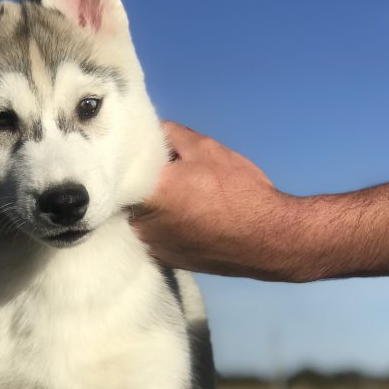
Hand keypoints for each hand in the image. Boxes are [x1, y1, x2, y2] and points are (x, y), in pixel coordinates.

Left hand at [130, 122, 297, 278]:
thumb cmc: (241, 193)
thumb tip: (151, 129)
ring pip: (137, 215)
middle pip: (126, 192)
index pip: (118, 167)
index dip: (124, 155)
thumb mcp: (207, 149)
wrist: (269, 240)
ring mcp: (151, 245)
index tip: (133, 148)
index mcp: (148, 193)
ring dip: (150, 203)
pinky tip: (185, 215)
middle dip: (140, 179)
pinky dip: (161, 223)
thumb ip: (170, 134)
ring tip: (181, 194)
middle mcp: (141, 224)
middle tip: (166, 170)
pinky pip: (152, 234)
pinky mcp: (164, 259)